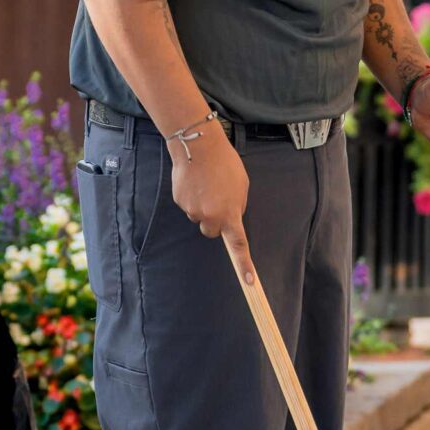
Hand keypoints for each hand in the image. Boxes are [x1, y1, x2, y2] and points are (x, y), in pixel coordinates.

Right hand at [171, 125, 255, 278]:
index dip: (244, 265)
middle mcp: (210, 217)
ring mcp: (192, 210)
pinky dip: (191, 195)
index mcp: (230, 214)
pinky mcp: (180, 201)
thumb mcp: (241, 185)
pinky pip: (187, 204)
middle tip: (217, 198)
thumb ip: (237, 205)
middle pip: (211, 230)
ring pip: (198, 216)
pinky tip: (195, 180)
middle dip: (213, 219)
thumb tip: (230, 216)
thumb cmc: (224, 164)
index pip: (239, 245)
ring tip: (206, 183)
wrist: (199, 146)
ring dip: (202, 204)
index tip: (249, 283)